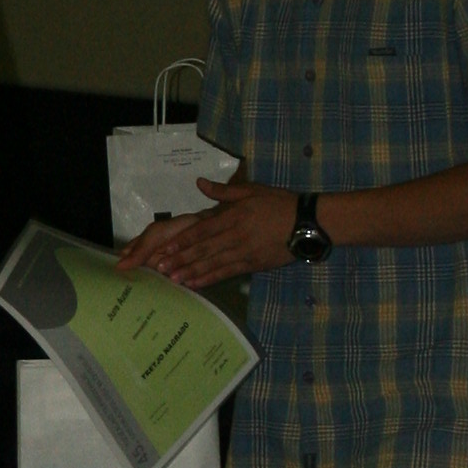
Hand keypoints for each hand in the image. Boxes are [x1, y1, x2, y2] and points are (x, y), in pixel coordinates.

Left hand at [118, 181, 297, 289]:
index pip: (203, 230)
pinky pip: (227, 273)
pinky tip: (195, 284)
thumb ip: (223, 191)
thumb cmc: (279, 203)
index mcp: (235, 216)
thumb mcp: (252, 191)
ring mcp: (245, 252)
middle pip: (204, 249)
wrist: (308, 223)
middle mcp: (237, 236)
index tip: (165, 248)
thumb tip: (199, 183)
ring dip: (191, 272)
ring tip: (172, 280)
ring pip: (213, 264)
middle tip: (159, 268)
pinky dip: (210, 279)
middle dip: (180, 260)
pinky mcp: (253, 264)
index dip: (183, 240)